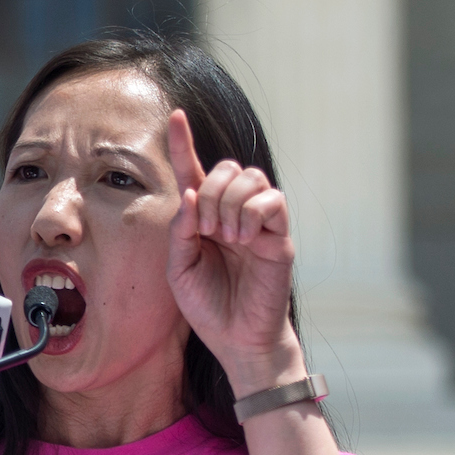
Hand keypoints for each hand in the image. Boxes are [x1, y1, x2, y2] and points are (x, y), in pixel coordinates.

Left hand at [164, 109, 303, 392]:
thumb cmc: (207, 306)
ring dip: (230, 202)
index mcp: (203, 218)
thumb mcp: (179, 269)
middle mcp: (232, 213)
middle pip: (225, 167)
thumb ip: (180, 231)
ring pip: (249, 177)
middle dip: (210, 190)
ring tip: (226, 237)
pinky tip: (244, 237)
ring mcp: (258, 222)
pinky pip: (272, 200)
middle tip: (207, 229)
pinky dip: (252, 212)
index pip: (193, 171)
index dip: (183, 143)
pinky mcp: (280, 235)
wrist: (237, 339)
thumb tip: (190, 194)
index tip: (174, 115)